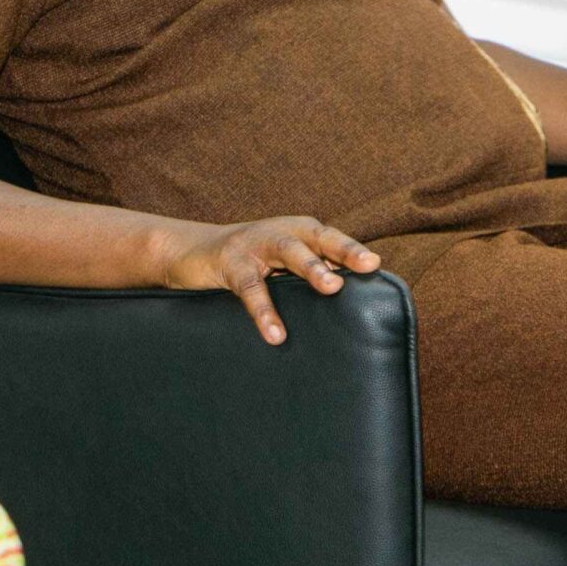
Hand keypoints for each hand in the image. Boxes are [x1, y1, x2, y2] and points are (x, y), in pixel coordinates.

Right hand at [156, 217, 382, 345]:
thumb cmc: (249, 261)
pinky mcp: (230, 262)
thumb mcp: (281, 264)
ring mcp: (254, 243)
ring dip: (311, 267)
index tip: (375, 264)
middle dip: (341, 250)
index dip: (353, 250)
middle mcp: (280, 232)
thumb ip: (311, 273)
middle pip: (316, 238)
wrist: (191, 251)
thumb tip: (352, 303)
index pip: (331, 239)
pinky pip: (250, 287)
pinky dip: (264, 310)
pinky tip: (275, 333)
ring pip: (287, 251)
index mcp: (298, 232)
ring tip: (331, 287)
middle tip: (365, 266)